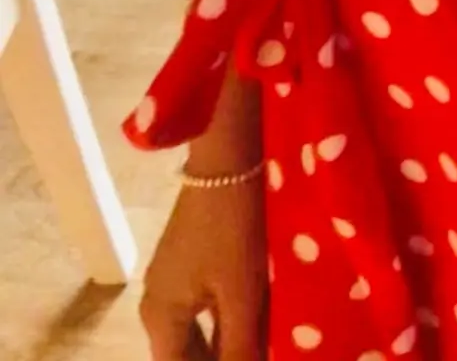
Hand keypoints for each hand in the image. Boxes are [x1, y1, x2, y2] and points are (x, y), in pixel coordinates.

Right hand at [140, 181, 267, 360]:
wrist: (224, 160)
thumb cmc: (231, 229)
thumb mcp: (241, 294)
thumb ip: (239, 347)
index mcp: (160, 318)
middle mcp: (156, 305)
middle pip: (183, 356)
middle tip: (255, 357)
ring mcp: (169, 282)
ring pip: (193, 334)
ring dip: (221, 347)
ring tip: (256, 348)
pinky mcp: (186, 263)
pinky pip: (200, 310)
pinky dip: (222, 324)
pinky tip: (252, 326)